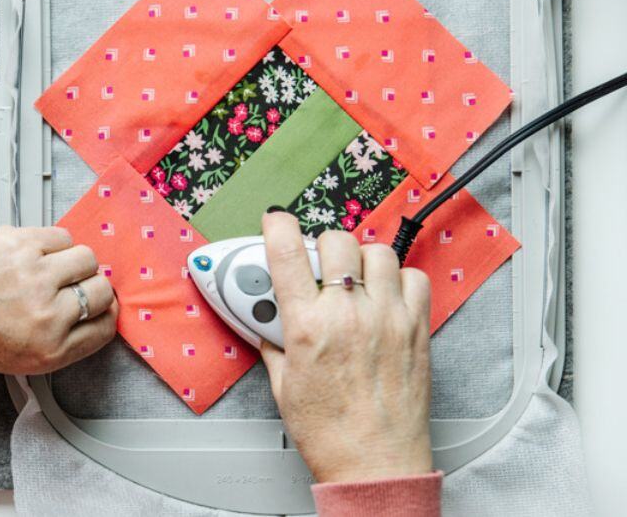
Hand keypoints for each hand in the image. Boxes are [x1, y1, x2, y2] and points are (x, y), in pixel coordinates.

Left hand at [0, 227, 118, 373]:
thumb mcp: (16, 358)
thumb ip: (57, 339)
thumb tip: (88, 312)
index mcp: (48, 350)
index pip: (104, 327)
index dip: (105, 313)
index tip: (98, 305)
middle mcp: (47, 314)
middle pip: (101, 290)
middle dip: (90, 286)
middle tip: (71, 285)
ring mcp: (36, 276)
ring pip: (86, 258)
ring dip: (74, 261)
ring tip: (51, 266)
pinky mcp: (22, 244)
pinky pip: (60, 236)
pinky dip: (53, 242)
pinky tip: (36, 252)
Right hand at [259, 211, 432, 483]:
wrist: (375, 464)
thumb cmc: (331, 434)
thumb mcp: (282, 385)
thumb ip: (273, 342)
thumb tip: (265, 318)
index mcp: (307, 326)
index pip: (286, 251)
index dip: (277, 225)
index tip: (275, 219)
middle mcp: (349, 315)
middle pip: (336, 241)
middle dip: (322, 245)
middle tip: (318, 264)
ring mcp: (388, 318)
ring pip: (378, 252)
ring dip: (362, 259)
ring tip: (353, 279)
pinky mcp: (418, 329)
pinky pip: (414, 278)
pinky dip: (399, 279)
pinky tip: (386, 295)